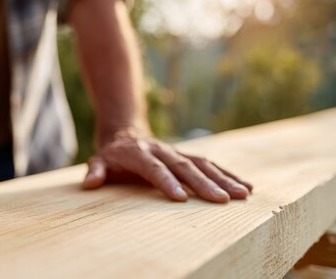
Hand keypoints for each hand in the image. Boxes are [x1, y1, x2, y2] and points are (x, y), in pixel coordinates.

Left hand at [82, 129, 252, 202]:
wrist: (126, 135)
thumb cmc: (112, 155)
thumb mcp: (98, 161)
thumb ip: (96, 171)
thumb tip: (90, 182)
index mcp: (140, 153)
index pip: (154, 168)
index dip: (166, 182)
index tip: (180, 198)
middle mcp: (162, 151)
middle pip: (184, 167)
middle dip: (204, 184)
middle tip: (222, 200)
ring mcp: (177, 152)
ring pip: (203, 164)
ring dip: (223, 179)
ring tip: (243, 195)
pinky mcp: (188, 156)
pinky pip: (211, 164)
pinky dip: (228, 174)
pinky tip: (246, 186)